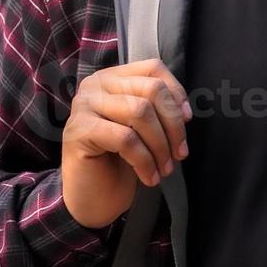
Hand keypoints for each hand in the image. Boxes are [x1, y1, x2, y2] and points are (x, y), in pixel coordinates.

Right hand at [61, 58, 191, 228]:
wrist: (91, 199)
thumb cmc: (119, 162)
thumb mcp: (142, 129)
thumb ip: (157, 109)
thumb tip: (184, 111)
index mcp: (112, 78)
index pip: (152, 68)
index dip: (176, 92)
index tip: (187, 120)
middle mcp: (95, 85)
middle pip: (151, 90)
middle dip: (173, 124)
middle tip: (179, 153)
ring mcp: (84, 105)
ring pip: (140, 112)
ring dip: (160, 146)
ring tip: (164, 169)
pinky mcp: (80, 130)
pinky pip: (126, 139)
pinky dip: (144, 161)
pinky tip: (149, 177)